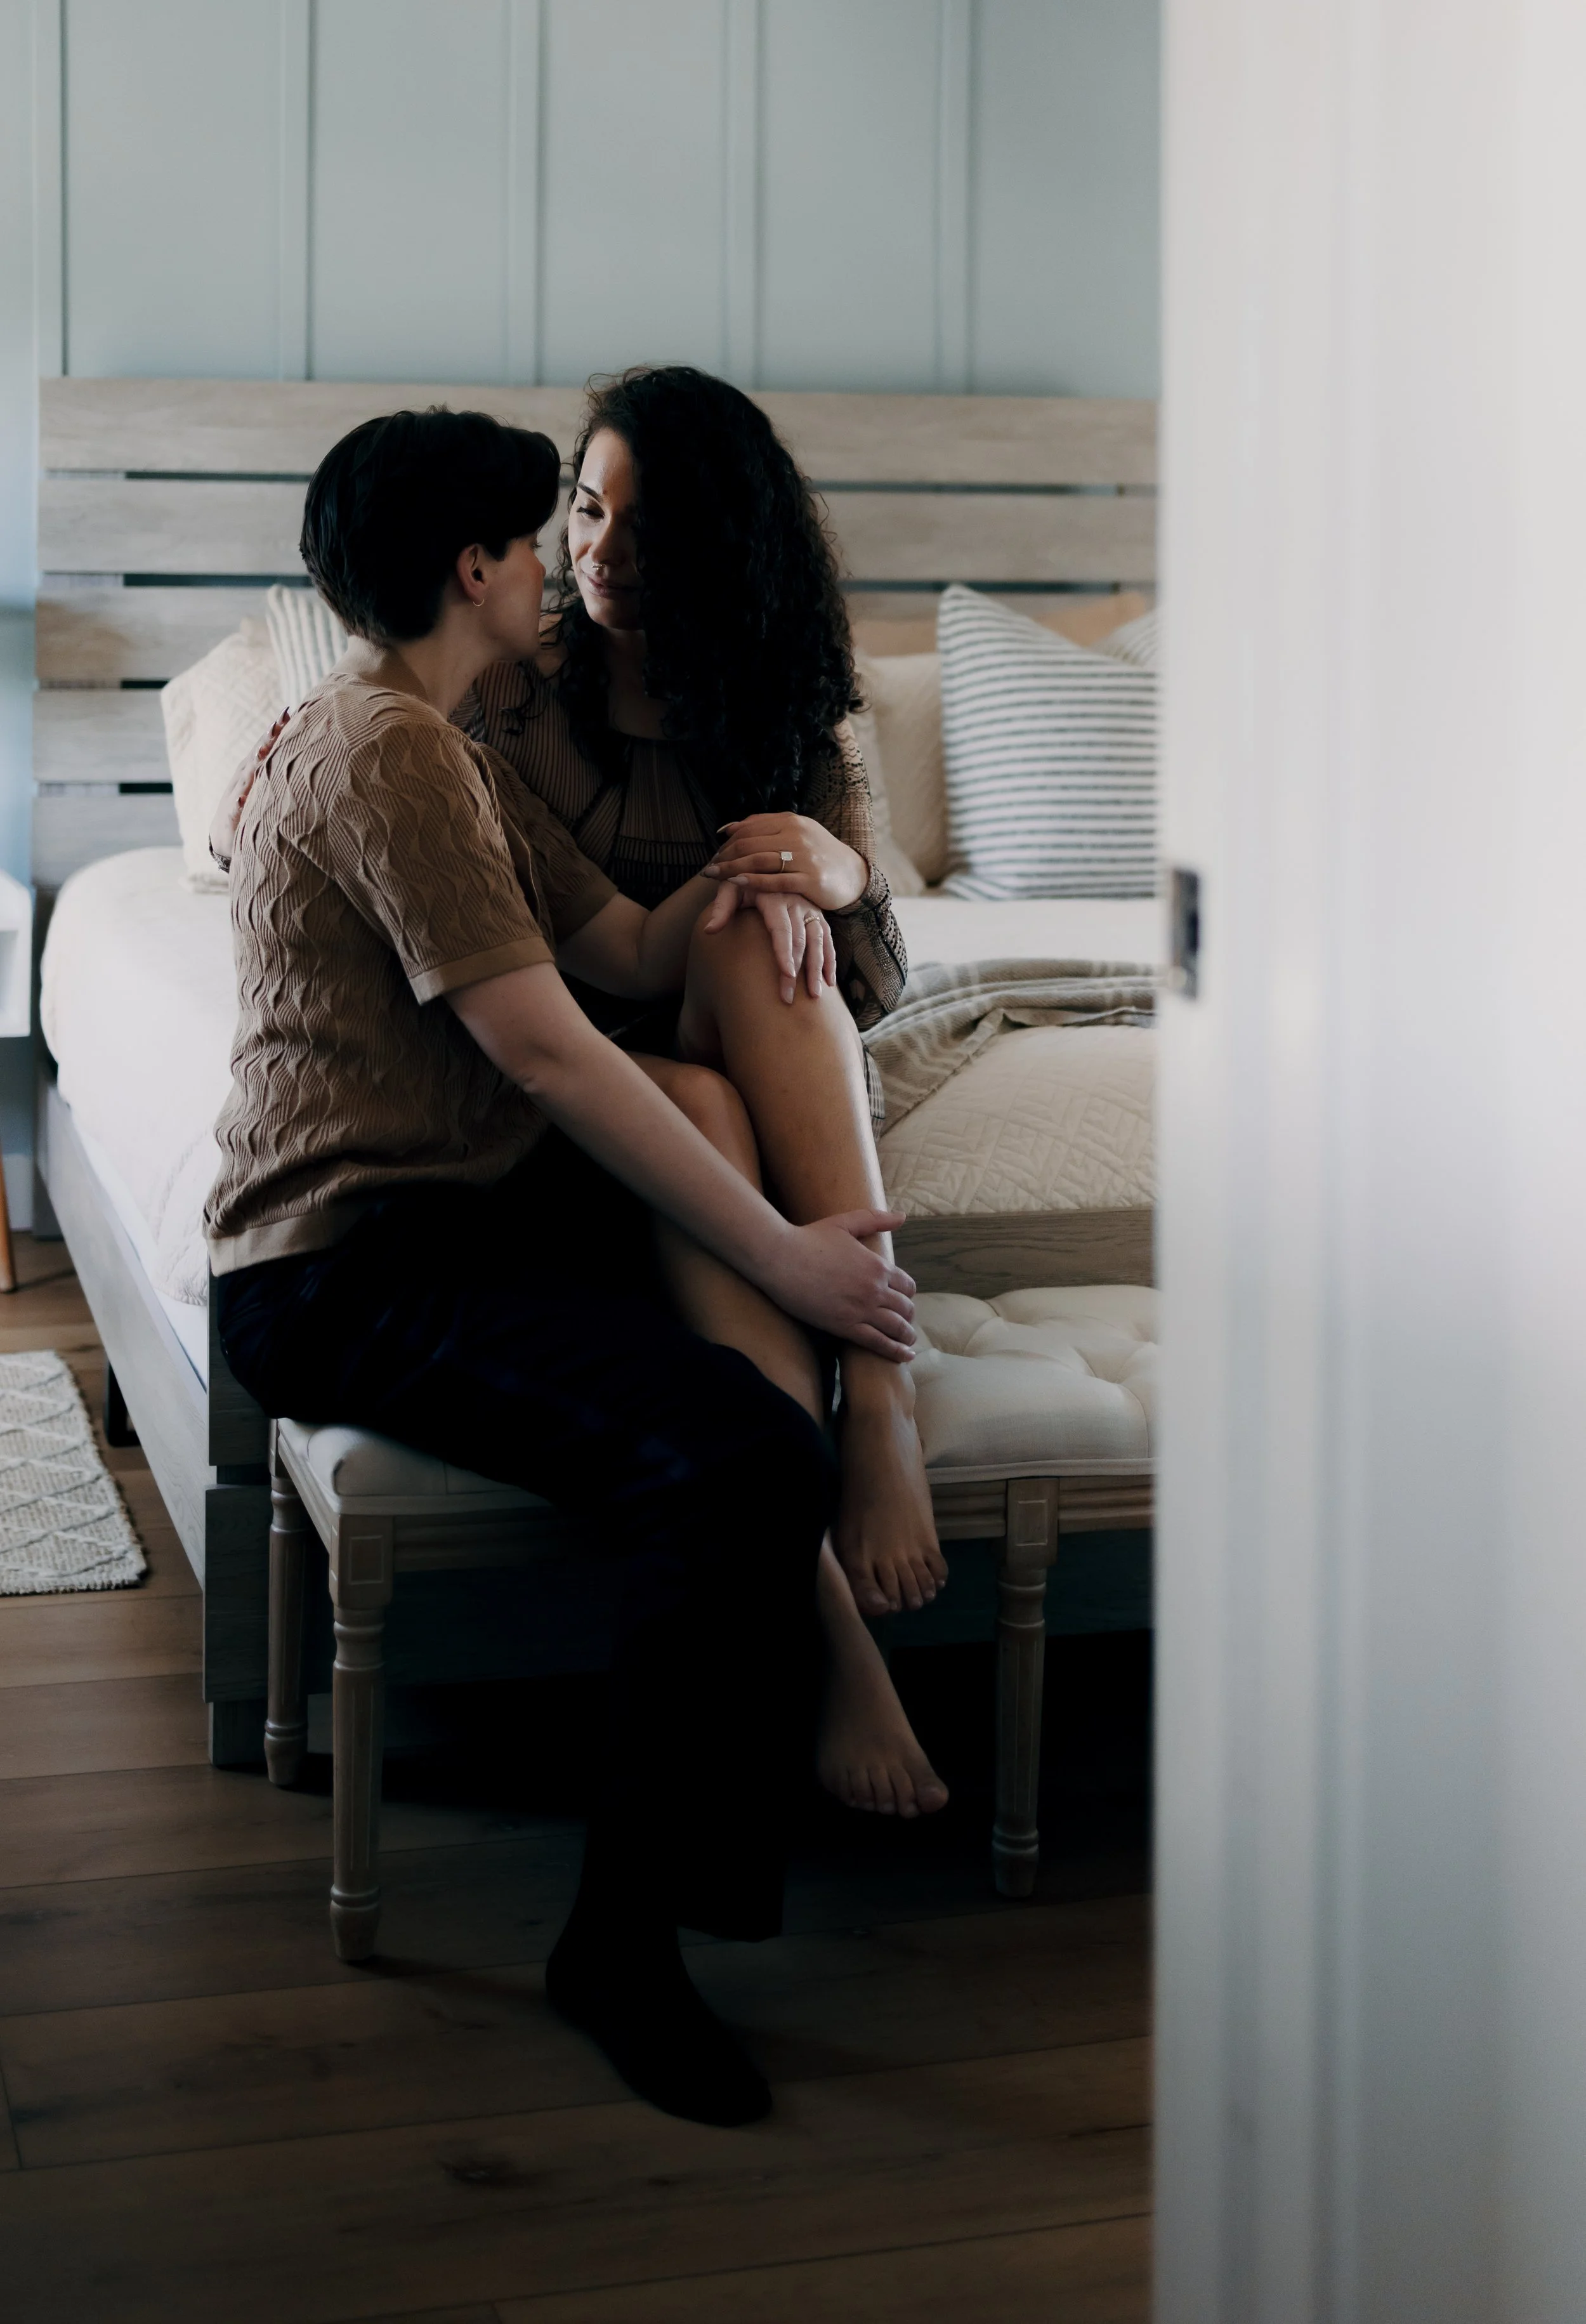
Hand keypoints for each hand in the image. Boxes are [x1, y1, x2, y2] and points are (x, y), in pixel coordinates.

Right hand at [208, 710, 288, 867]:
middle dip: (267, 738)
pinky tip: (242, 798)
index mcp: (256, 771)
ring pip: (245, 777)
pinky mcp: (230, 818)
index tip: (292, 712)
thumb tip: (310, 760)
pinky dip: (238, 803)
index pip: (267, 746)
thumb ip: (283, 776)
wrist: (223, 838)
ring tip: (263, 749)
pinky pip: (234, 810)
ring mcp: (235, 796)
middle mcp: (245, 779)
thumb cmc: (252, 811)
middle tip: (280, 720)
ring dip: (253, 763)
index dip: (278, 731)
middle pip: (257, 754)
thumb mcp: (270, 791)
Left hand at [699, 880, 835, 1002]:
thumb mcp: (730, 887)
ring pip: (818, 942)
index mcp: (775, 896)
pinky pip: (827, 940)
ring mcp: (810, 909)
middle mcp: (797, 902)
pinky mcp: (818, 915)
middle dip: (797, 972)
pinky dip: (830, 961)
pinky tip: (829, 982)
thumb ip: (722, 907)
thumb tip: (709, 930)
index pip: (781, 929)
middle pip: (800, 941)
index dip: (784, 952)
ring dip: (817, 970)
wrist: (765, 864)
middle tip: (789, 998)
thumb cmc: (743, 880)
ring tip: (814, 996)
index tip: (787, 975)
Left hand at [703, 812, 868, 912]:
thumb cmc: (817, 855)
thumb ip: (763, 828)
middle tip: (709, 870)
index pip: (749, 829)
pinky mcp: (810, 879)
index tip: (714, 856)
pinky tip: (737, 883)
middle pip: (750, 844)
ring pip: (759, 860)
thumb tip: (728, 828)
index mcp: (790, 821)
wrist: (852, 875)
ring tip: (715, 877)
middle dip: (725, 857)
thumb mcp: (794, 834)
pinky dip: (753, 881)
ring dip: (732, 869)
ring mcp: (804, 857)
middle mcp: (797, 835)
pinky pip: (775, 880)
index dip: (727, 843)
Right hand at [767, 1210, 915, 1360]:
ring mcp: (862, 1309)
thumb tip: (901, 1216)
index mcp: (877, 1265)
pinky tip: (904, 1357)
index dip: (907, 1294)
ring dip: (906, 1336)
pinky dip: (895, 1351)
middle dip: (908, 1316)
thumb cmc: (809, 1237)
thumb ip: (875, 1220)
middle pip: (905, 1308)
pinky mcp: (845, 1326)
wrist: (780, 1257)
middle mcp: (875, 1288)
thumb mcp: (845, 1222)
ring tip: (908, 1343)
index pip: (907, 1285)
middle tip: (904, 1322)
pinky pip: (878, 1342)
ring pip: (896, 1327)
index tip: (902, 1299)